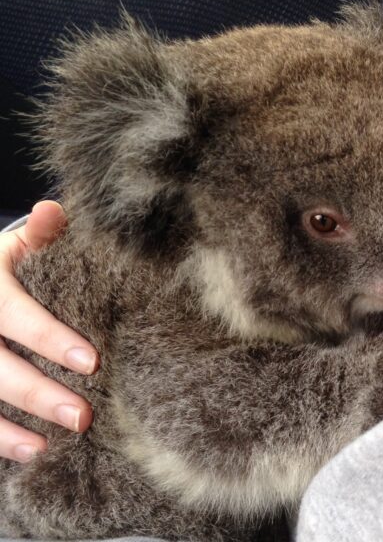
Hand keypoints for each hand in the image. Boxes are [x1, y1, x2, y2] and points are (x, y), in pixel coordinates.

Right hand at [0, 201, 97, 462]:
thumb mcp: (23, 244)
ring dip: (9, 428)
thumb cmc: (14, 264)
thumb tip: (52, 210)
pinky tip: (26, 452)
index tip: (93, 363)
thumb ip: (42, 232)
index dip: (52, 339)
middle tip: (83, 417)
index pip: (18, 315)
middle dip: (38, 393)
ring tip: (50, 446)